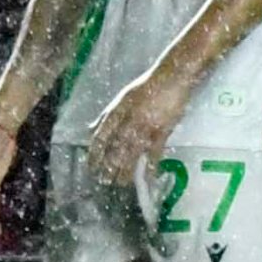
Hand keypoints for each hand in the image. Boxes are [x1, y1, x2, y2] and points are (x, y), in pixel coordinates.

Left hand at [82, 67, 187, 198]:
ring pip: (132, 153)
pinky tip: (147, 178)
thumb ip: (107, 116)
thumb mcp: (121, 98)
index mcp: (117, 110)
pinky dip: (150, 166)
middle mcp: (128, 119)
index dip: (95, 153)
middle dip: (108, 166)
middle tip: (104, 181)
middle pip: (115, 147)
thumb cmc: (146, 87)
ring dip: (126, 170)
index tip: (91, 166)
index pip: (101, 135)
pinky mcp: (162, 131)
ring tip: (120, 183)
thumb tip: (90, 130)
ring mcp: (145, 126)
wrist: (172, 78)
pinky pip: (154, 153)